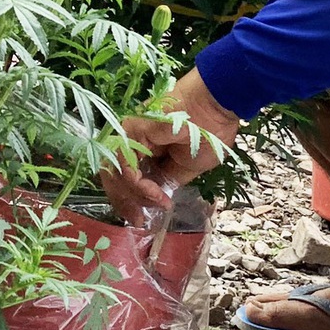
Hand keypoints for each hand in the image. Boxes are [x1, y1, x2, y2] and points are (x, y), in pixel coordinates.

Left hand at [104, 69, 239, 223]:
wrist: (216, 109)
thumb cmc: (208, 133)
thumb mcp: (186, 167)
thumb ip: (166, 180)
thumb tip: (157, 196)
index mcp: (146, 146)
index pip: (124, 175)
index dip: (129, 199)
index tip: (141, 219)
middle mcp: (133, 140)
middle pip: (114, 176)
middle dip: (124, 202)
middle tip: (138, 221)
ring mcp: (129, 134)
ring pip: (116, 174)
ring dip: (136, 196)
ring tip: (158, 204)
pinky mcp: (131, 132)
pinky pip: (126, 167)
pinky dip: (140, 186)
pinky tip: (157, 194)